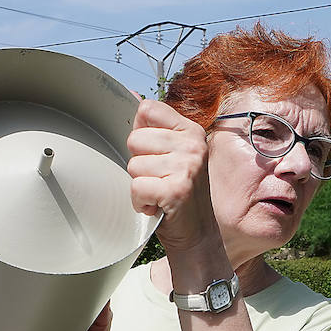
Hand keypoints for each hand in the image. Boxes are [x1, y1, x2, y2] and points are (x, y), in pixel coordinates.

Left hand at [126, 99, 219, 253]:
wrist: (198, 235)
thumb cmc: (180, 195)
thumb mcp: (171, 155)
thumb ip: (152, 127)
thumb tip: (132, 94)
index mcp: (191, 131)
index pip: (148, 110)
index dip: (142, 136)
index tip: (155, 155)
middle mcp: (193, 145)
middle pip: (134, 139)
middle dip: (139, 164)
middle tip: (159, 180)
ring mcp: (187, 166)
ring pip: (133, 165)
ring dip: (140, 185)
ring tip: (160, 194)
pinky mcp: (177, 189)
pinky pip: (136, 187)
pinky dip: (140, 202)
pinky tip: (157, 206)